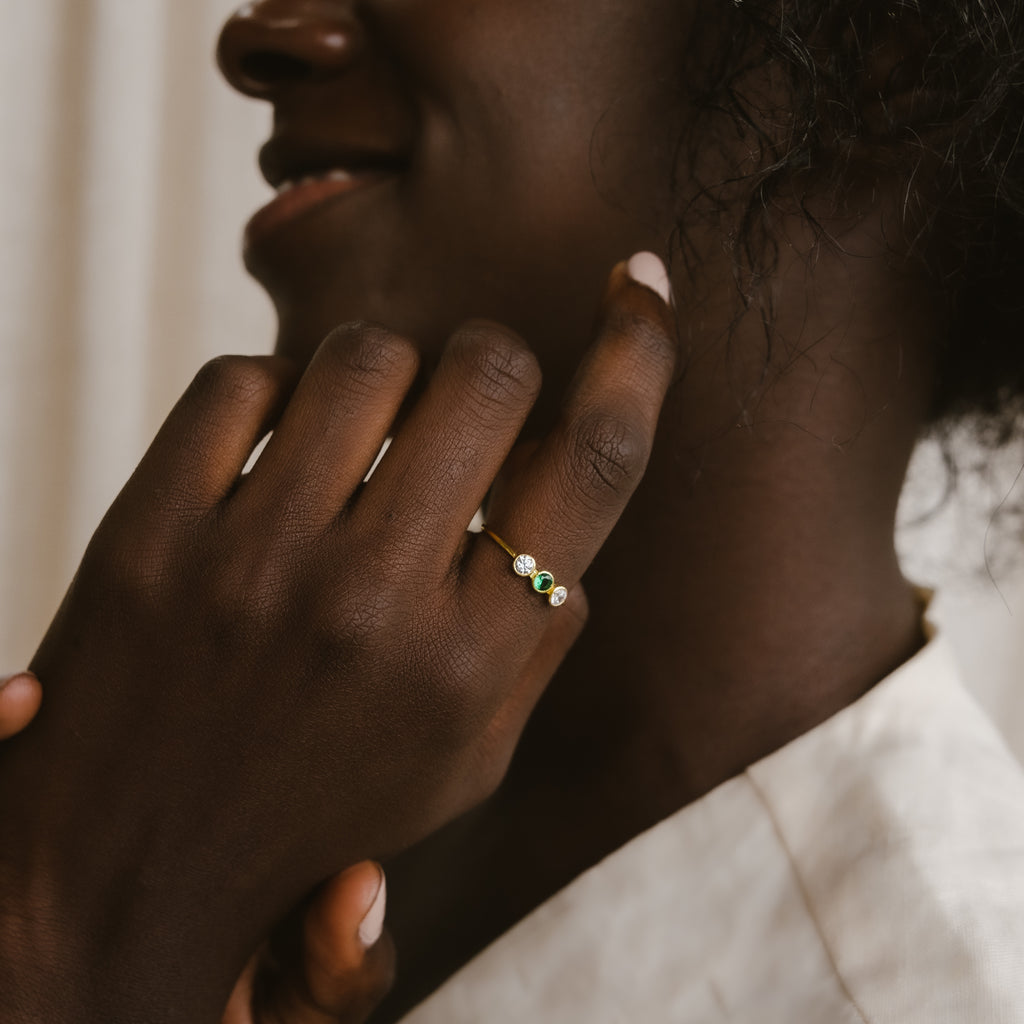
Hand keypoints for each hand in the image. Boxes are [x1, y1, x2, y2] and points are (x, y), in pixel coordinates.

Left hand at [0, 256, 676, 1021]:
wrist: (131, 868)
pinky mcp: (152, 531)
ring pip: (364, 355)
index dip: (640, 353)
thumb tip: (568, 533)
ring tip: (358, 440)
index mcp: (472, 662)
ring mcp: (255, 560)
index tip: (643, 285)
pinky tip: (270, 457)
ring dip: (382, 375)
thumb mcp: (466, 759)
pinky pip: (239, 378)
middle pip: (486, 373)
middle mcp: (375, 602)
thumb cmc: (324, 800)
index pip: (594, 462)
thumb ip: (538, 645)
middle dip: (491, 367)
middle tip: (461, 409)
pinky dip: (270, 396)